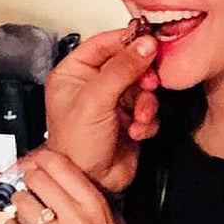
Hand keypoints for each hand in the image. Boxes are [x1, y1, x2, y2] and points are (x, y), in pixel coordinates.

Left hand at [2, 149, 128, 223]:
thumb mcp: (115, 223)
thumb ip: (94, 201)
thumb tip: (74, 180)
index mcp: (94, 204)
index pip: (61, 165)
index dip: (44, 158)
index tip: (40, 159)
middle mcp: (75, 217)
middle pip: (38, 179)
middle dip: (30, 178)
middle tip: (30, 181)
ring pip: (23, 203)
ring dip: (20, 201)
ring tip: (24, 204)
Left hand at [44, 26, 159, 191]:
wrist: (89, 183)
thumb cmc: (74, 146)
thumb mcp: (95, 100)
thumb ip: (121, 69)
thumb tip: (144, 44)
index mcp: (74, 73)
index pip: (103, 43)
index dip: (126, 40)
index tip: (148, 39)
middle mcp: (92, 84)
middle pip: (128, 63)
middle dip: (142, 76)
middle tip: (149, 82)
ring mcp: (112, 102)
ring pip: (142, 86)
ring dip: (146, 102)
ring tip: (140, 116)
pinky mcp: (129, 119)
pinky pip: (148, 108)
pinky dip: (147, 120)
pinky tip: (136, 131)